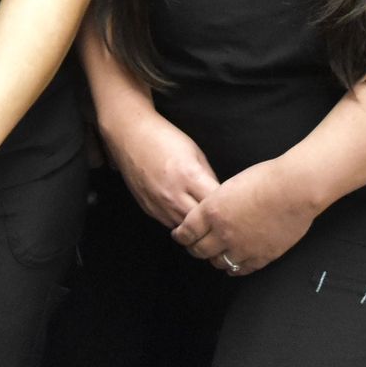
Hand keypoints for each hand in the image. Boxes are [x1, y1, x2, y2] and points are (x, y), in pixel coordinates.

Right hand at [97, 104, 219, 227]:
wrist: (131, 136)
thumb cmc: (165, 138)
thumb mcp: (195, 152)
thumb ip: (208, 177)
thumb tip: (219, 197)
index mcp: (189, 176)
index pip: (215, 204)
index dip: (227, 208)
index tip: (234, 208)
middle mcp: (174, 195)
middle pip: (202, 223)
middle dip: (214, 223)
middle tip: (224, 221)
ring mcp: (159, 206)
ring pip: (187, 230)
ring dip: (198, 227)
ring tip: (207, 222)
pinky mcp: (149, 210)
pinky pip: (171, 225)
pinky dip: (182, 223)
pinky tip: (187, 215)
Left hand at [171, 159, 318, 276]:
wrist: (294, 189)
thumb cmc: (266, 179)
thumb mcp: (231, 184)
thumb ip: (217, 203)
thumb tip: (212, 214)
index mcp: (212, 211)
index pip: (187, 232)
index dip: (181, 236)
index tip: (180, 236)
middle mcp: (223, 233)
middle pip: (199, 250)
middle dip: (194, 248)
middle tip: (194, 246)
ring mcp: (242, 248)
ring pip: (218, 262)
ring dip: (214, 258)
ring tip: (215, 254)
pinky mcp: (260, 257)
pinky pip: (241, 269)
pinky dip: (234, 268)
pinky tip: (233, 265)